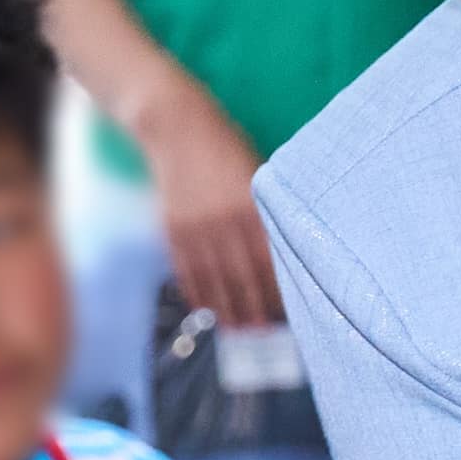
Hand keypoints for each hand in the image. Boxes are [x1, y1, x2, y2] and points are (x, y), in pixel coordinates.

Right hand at [140, 97, 276, 328]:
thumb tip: (283, 249)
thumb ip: (265, 210)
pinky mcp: (172, 229)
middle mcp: (224, 221)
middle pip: (243, 276)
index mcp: (251, 207)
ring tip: (239, 330)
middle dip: (255, 308)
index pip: (269, 261)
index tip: (288, 311)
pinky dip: (198, 292)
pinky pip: (187, 270)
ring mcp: (196, 227)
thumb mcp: (255, 173)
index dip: (278, 290)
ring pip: (214, 280)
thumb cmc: (225, 147)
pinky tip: (208, 308)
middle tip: (265, 331)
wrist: (176, 128)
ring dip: (228, 308)